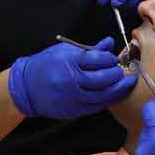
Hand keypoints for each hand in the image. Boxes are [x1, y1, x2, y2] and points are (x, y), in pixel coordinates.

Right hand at [9, 36, 136, 119]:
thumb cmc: (47, 65)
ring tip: (127, 83)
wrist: (27, 87)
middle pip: (103, 79)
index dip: (110, 59)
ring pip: (103, 96)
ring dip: (119, 90)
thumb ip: (89, 49)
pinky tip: (114, 94)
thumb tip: (110, 43)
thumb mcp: (65, 51)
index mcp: (68, 61)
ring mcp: (72, 98)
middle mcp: (70, 80)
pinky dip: (108, 100)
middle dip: (117, 74)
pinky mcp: (73, 110)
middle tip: (123, 72)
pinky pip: (97, 106)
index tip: (113, 59)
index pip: (98, 59)